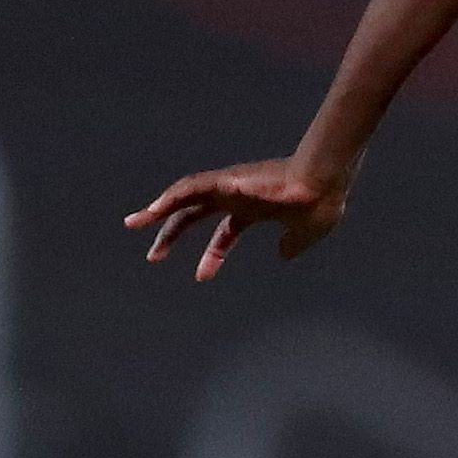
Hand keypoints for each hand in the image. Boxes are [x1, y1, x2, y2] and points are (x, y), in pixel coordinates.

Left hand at [126, 158, 346, 281]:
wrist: (323, 184)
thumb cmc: (320, 205)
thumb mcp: (305, 234)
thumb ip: (292, 245)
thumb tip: (284, 255)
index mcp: (254, 209)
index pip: (225, 233)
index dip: (213, 255)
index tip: (202, 277)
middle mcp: (237, 195)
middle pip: (194, 214)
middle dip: (172, 234)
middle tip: (153, 257)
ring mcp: (230, 185)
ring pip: (183, 195)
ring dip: (158, 211)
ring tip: (134, 223)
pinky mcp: (226, 180)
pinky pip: (188, 187)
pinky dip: (168, 198)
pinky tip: (152, 211)